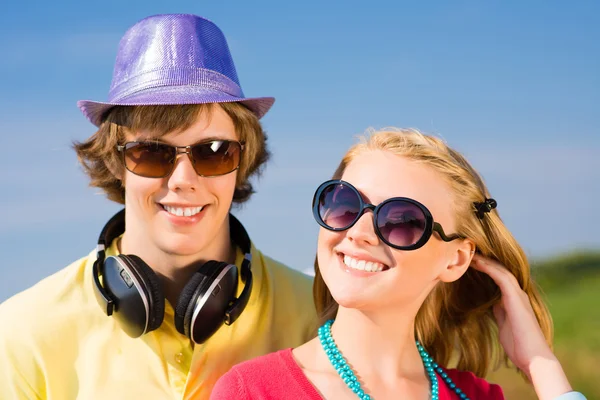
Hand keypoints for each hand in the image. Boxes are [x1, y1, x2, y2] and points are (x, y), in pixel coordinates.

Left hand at [470, 255, 572, 399]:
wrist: (533, 357)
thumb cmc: (519, 345)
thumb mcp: (504, 324)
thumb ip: (499, 312)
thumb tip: (490, 306)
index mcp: (514, 300)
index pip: (499, 278)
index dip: (486, 269)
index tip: (471, 262)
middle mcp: (517, 294)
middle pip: (500, 270)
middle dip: (485, 261)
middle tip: (469, 252)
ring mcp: (518, 295)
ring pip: (501, 270)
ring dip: (485, 260)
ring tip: (471, 253)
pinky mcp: (515, 298)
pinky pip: (502, 277)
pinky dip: (489, 268)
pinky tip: (478, 262)